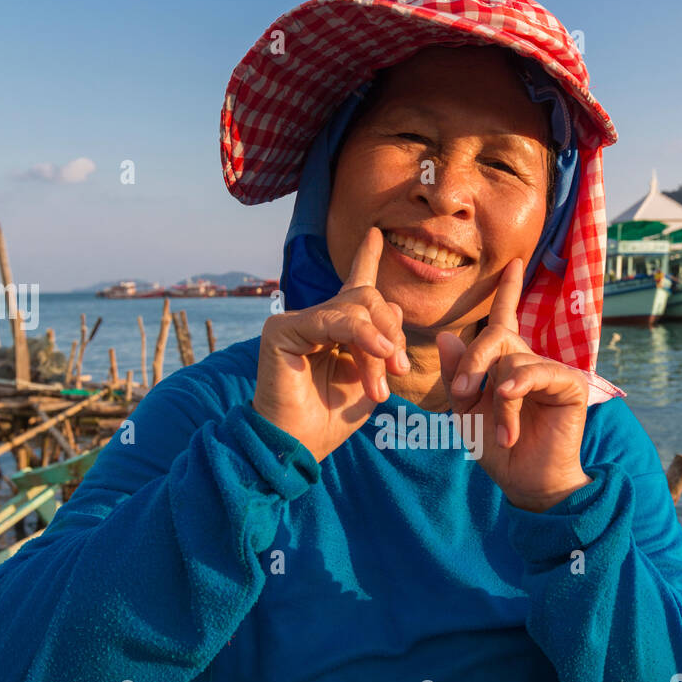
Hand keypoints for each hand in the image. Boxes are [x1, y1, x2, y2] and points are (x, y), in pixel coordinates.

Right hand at [252, 227, 409, 461]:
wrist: (299, 446)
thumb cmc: (332, 418)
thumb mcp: (372, 379)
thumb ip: (384, 345)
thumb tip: (396, 308)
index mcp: (337, 329)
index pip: (355, 286)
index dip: (366, 258)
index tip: (374, 235)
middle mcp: (316, 319)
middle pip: (369, 299)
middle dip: (392, 331)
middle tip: (400, 369)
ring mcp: (297, 321)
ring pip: (356, 309)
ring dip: (379, 346)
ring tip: (385, 380)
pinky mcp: (281, 329)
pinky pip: (332, 320)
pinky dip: (361, 335)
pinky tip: (380, 353)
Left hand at [437, 258, 590, 511]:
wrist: (526, 482)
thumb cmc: (497, 449)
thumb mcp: (466, 411)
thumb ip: (457, 375)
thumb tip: (447, 336)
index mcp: (506, 363)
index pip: (504, 319)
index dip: (508, 290)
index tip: (513, 262)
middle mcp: (530, 361)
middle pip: (497, 335)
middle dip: (473, 361)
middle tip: (461, 393)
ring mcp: (551, 371)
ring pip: (512, 362)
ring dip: (498, 399)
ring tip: (501, 432)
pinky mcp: (570, 384)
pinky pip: (537, 372)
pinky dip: (519, 388)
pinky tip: (510, 402)